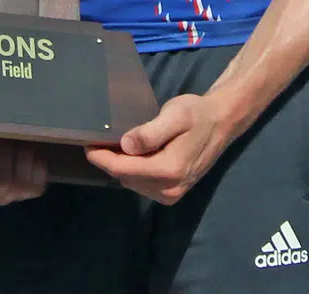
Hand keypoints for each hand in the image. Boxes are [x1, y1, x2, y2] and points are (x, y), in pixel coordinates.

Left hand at [85, 91, 237, 203]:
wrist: (221, 123)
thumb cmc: (197, 115)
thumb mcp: (175, 115)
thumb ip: (151, 132)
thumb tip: (125, 146)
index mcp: (169, 170)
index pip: (122, 169)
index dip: (101, 157)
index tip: (87, 143)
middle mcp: (169, 188)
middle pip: (125, 177)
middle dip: (109, 161)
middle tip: (100, 139)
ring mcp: (171, 194)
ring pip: (131, 182)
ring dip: (121, 166)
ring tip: (116, 144)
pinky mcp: (172, 194)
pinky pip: (141, 184)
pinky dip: (133, 171)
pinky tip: (134, 154)